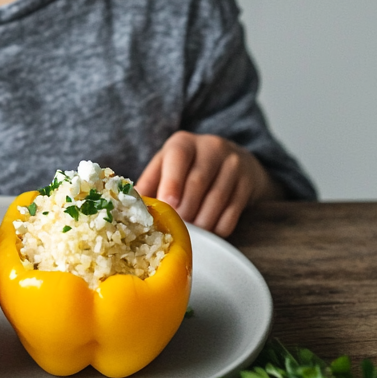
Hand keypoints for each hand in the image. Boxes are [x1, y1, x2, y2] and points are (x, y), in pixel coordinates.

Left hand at [135, 131, 282, 237]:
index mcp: (183, 143)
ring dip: (202, 221)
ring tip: (192, 234)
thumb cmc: (188, 168)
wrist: (232, 160)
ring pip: (217, 198)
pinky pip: (233, 210)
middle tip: (177, 228)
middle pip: (198, 181)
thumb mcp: (166, 166)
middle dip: (186, 209)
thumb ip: (150, 184)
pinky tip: (210, 231)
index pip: (178, 157)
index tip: (167, 203)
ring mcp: (233, 163)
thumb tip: (128, 207)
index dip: (172, 181)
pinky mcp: (248, 182)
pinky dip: (220, 226)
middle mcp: (210, 147)